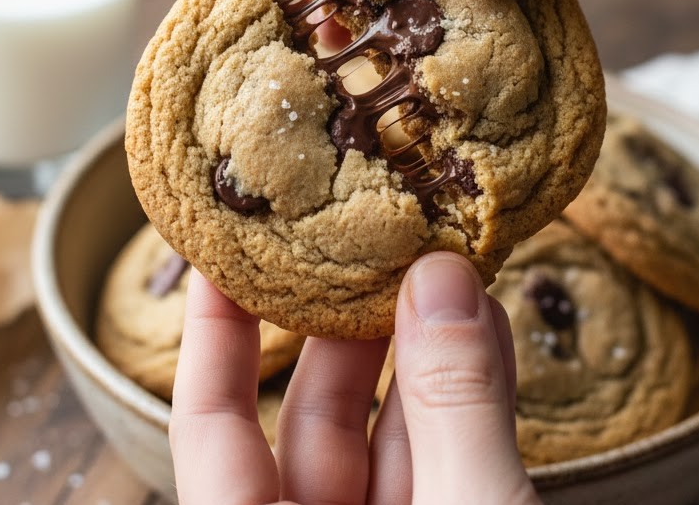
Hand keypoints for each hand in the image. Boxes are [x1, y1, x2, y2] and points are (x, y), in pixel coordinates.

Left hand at [171, 252, 541, 503]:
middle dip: (351, 322)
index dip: (213, 329)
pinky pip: (448, 459)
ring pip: (390, 437)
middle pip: (312, 417)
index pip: (211, 422)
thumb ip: (453, 406)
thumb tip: (439, 279)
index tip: (223, 241)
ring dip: (427, 351)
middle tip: (380, 238)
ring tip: (451, 269)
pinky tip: (488, 331)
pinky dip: (469, 399)